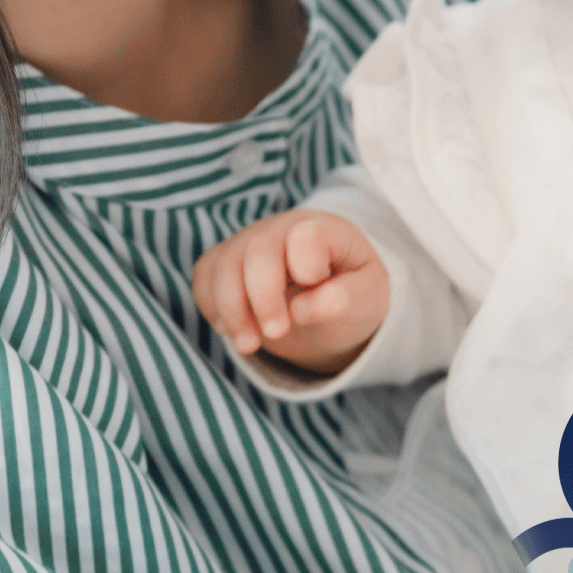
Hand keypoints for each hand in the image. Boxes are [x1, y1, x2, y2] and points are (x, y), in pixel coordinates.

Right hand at [193, 210, 390, 374]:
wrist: (329, 302)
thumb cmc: (351, 295)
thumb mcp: (368, 301)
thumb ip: (345, 299)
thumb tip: (301, 308)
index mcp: (327, 229)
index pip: (306, 236)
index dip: (306, 270)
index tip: (312, 304)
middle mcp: (284, 227)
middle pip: (258, 251)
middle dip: (262, 298)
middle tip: (276, 333)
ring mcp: (251, 240)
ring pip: (223, 264)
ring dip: (231, 310)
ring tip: (249, 346)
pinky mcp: (226, 259)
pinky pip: (204, 276)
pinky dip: (212, 307)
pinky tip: (235, 330)